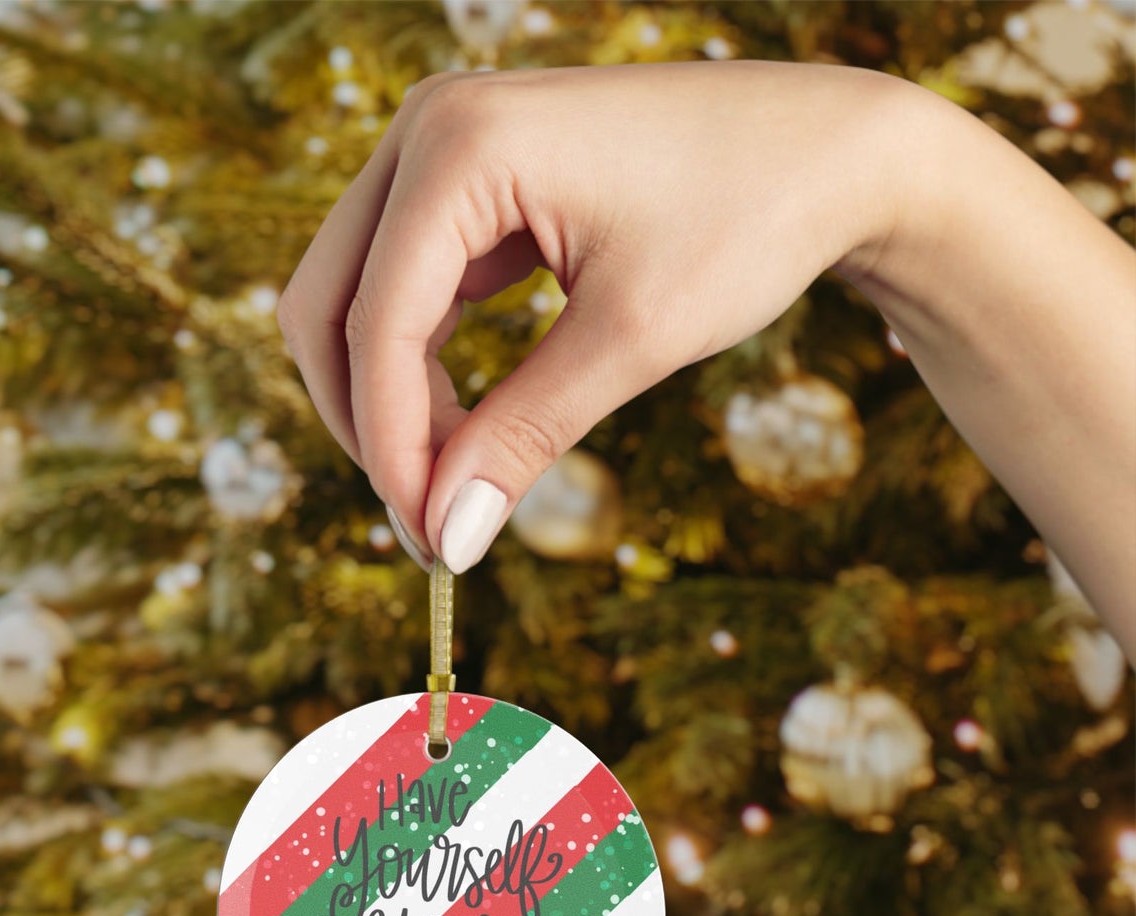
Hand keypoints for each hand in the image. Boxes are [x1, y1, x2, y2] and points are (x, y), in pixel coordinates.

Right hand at [277, 61, 912, 571]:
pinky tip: (468, 430)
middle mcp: (430, 130)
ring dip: (389, 403)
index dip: (391, 447)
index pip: (376, 325)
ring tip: (455, 487)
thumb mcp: (631, 341)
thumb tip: (447, 537)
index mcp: (461, 145)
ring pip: (357, 303)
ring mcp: (443, 151)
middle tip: (428, 523)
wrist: (832, 153)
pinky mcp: (469, 184)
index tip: (431, 540)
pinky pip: (406, 291)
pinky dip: (422, 369)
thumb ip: (523, 437)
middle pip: (328, 307)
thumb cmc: (749, 220)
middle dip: (368, 425)